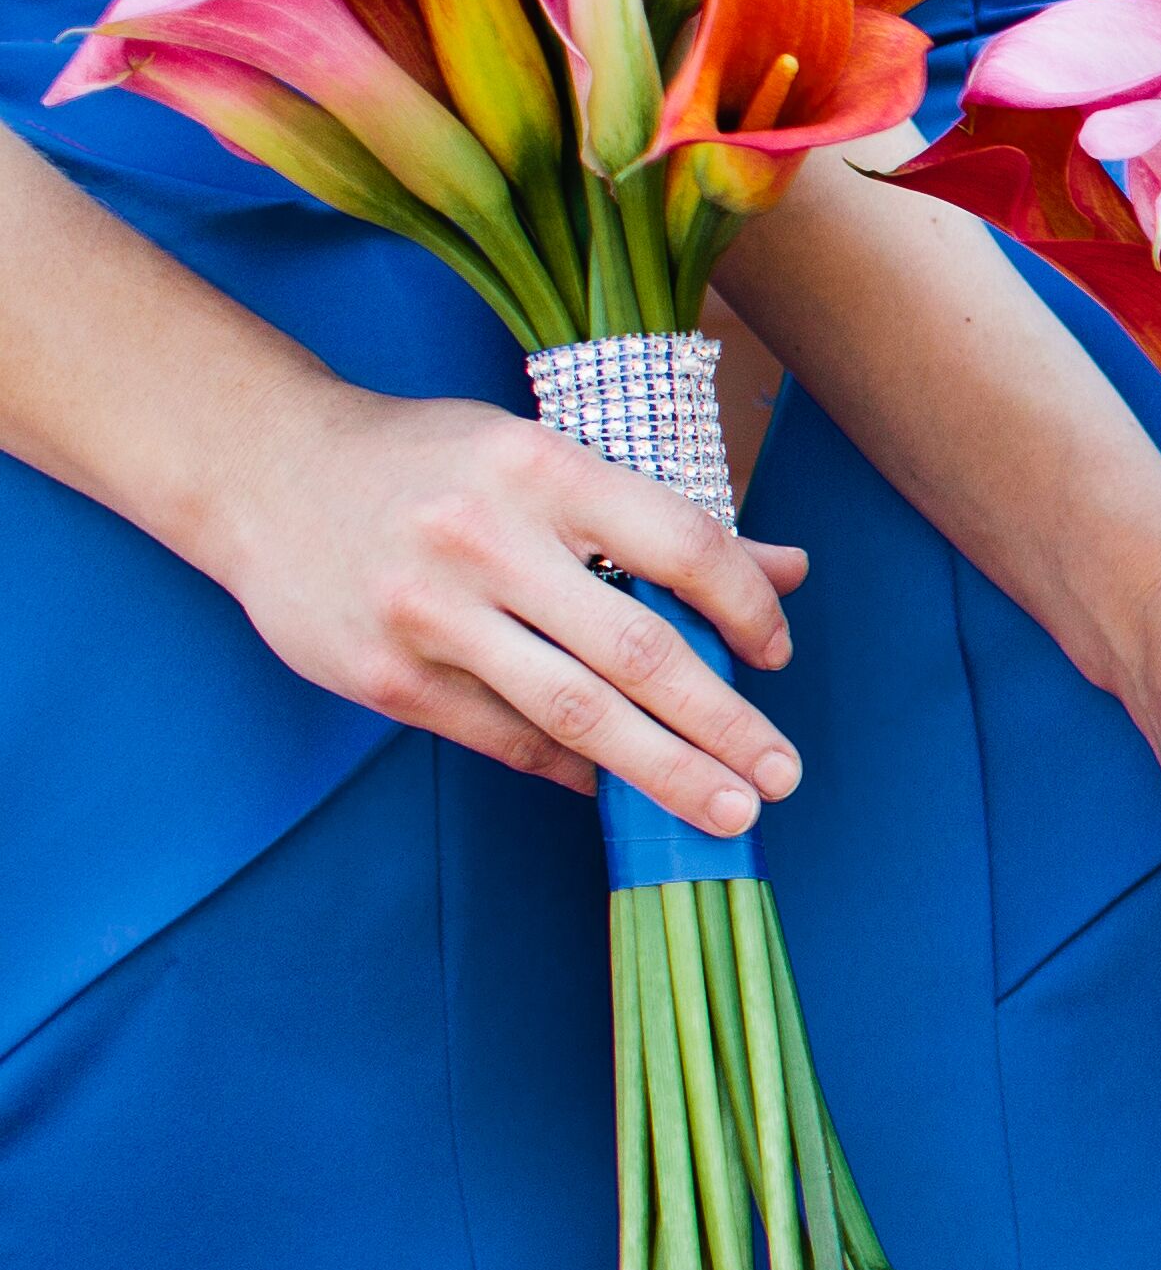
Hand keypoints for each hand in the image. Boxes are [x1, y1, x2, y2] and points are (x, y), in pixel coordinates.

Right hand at [203, 385, 815, 834]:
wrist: (261, 471)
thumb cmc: (430, 466)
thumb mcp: (542, 459)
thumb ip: (661, 519)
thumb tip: (790, 571)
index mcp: (541, 470)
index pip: (684, 548)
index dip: (748, 610)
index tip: (776, 657)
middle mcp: (486, 541)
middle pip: (641, 653)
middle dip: (725, 725)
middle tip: (781, 778)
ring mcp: (430, 614)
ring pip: (578, 713)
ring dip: (666, 772)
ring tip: (726, 810)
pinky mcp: (386, 676)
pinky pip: (507, 739)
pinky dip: (574, 769)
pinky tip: (616, 787)